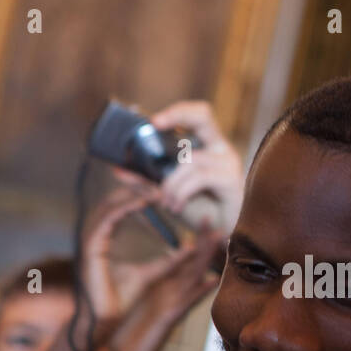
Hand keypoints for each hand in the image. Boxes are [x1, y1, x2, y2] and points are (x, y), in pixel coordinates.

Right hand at [79, 188, 166, 327]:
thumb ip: (167, 261)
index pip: (118, 206)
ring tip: (157, 191)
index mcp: (103, 238)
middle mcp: (93, 235)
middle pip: (112, 200)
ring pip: (109, 205)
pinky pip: (107, 219)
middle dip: (135, 188)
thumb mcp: (150, 274)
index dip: (137, 194)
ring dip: (133, 195)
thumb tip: (189, 248)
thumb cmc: (121, 300)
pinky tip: (144, 203)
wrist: (105, 320)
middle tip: (160, 183)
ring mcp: (89, 240)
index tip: (159, 189)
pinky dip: (125, 208)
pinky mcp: (90, 247)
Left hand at [111, 227, 221, 350]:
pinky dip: (201, 291)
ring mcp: (175, 305)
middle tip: (213, 219)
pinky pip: (188, 301)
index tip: (203, 221)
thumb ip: (150, 286)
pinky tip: (213, 280)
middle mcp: (174, 295)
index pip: (183, 260)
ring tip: (221, 241)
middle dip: (204, 241)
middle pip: (193, 263)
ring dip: (207, 259)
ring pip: (194, 277)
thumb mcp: (141, 304)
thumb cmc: (131, 334)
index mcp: (166, 289)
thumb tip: (154, 270)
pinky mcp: (170, 317)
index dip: (194, 241)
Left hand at [148, 100, 243, 231]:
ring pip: (189, 159)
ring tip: (166, 203)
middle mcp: (220, 148)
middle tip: (155, 124)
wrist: (224, 238)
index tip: (152, 120)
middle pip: (203, 116)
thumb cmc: (202, 212)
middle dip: (177, 115)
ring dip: (170, 183)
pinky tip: (176, 207)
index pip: (197, 115)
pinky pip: (199, 177)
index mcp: (207, 146)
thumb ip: (147, 180)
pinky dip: (181, 192)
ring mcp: (228, 162)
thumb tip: (119, 169)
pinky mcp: (231, 180)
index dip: (177, 111)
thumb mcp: (169, 193)